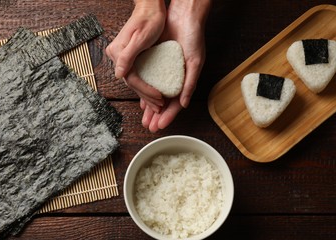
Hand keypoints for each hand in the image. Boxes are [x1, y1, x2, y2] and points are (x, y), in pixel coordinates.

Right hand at [105, 0, 166, 110]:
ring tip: (158, 103)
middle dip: (146, 96)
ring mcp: (122, 57)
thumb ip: (127, 56)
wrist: (150, 8)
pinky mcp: (129, 56)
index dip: (146, 91)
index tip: (159, 98)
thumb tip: (119, 74)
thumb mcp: (140, 38)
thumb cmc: (148, 20)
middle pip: (132, 82)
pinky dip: (145, 84)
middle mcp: (117, 56)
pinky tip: (152, 92)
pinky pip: (136, 74)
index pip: (132, 79)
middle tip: (160, 106)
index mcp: (118, 53)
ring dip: (145, 93)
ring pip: (134, 80)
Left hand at [141, 0, 210, 131]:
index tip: (160, 126)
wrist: (183, 16)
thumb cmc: (193, 37)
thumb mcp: (195, 61)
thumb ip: (189, 83)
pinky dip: (145, 92)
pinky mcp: (155, 63)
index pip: (176, 103)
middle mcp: (174, 79)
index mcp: (185, 80)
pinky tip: (140, 102)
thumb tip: (184, 104)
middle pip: (164, 103)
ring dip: (150, 108)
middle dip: (157, 116)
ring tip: (145, 120)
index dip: (168, 116)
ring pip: (155, 94)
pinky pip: (148, 81)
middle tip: (150, 127)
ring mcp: (164, 72)